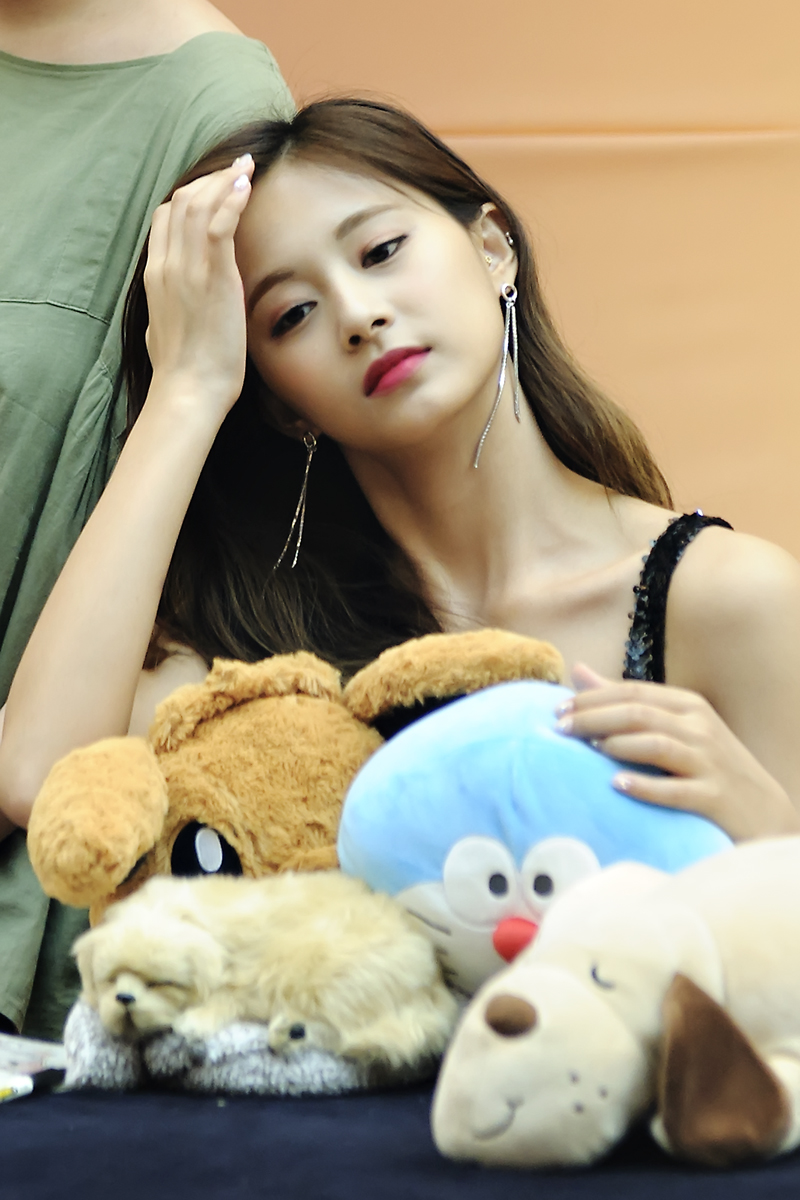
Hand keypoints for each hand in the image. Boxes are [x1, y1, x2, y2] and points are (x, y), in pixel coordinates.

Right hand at [143, 154, 254, 422]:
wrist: (188, 391)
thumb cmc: (183, 371)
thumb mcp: (167, 328)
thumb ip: (172, 305)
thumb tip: (179, 303)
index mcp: (155, 275)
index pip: (165, 217)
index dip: (191, 195)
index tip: (216, 187)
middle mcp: (167, 265)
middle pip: (182, 202)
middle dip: (210, 180)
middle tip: (237, 168)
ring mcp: (187, 270)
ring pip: (199, 205)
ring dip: (225, 181)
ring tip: (246, 167)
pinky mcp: (211, 278)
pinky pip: (218, 225)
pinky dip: (231, 200)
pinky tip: (246, 185)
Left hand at [555, 664, 799, 841]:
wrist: (765, 811)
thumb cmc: (709, 765)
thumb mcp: (675, 726)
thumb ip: (626, 700)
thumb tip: (578, 672)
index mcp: (688, 706)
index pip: (632, 691)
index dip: (591, 698)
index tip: (557, 709)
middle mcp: (700, 728)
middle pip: (639, 714)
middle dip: (594, 718)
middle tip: (560, 728)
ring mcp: (709, 762)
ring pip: (657, 744)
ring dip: (617, 745)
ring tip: (587, 751)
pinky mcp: (714, 797)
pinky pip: (676, 790)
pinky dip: (645, 786)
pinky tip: (617, 785)